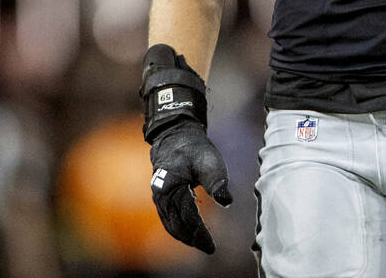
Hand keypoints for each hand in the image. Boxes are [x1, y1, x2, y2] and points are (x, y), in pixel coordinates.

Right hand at [149, 120, 231, 253]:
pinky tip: (190, 232)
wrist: (176, 136)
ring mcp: (159, 197)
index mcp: (172, 188)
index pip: (187, 218)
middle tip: (209, 249)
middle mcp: (162, 196)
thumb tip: (227, 202)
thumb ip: (217, 182)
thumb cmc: (194, 148)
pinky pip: (168, 218)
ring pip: (170, 224)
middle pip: (177, 225)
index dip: (200, 234)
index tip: (212, 246)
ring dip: (185, 236)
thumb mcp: (209, 161)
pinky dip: (178, 228)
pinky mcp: (161, 197)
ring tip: (201, 243)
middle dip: (192, 239)